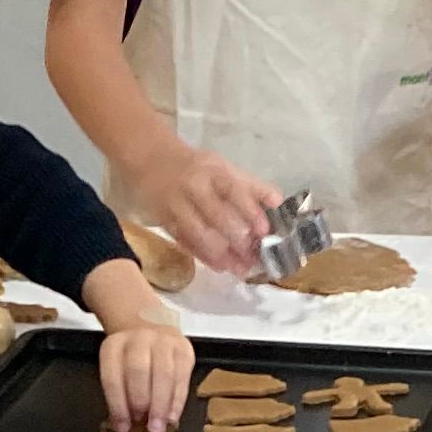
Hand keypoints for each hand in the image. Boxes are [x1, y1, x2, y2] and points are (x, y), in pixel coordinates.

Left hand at [97, 316, 194, 431]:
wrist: (150, 328)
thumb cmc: (131, 358)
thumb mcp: (117, 369)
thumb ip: (120, 394)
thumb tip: (126, 427)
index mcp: (114, 346)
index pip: (112, 377)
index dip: (118, 405)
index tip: (123, 427)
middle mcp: (138, 339)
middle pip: (138, 371)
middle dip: (141, 402)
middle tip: (144, 426)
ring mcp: (163, 341)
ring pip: (163, 373)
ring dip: (161, 404)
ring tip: (159, 426)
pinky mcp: (184, 348)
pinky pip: (182, 377)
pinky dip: (177, 400)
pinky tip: (172, 417)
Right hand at [135, 141, 284, 276]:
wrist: (154, 162)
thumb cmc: (198, 168)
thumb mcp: (225, 169)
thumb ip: (252, 186)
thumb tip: (278, 202)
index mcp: (212, 171)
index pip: (233, 190)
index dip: (249, 210)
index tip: (264, 230)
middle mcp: (193, 187)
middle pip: (215, 216)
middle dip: (237, 240)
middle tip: (253, 257)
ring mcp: (176, 206)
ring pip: (199, 234)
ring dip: (222, 255)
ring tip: (240, 269)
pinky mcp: (165, 222)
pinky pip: (185, 242)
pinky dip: (204, 257)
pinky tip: (220, 266)